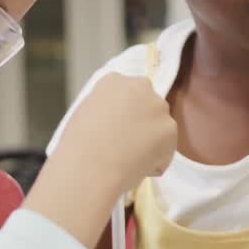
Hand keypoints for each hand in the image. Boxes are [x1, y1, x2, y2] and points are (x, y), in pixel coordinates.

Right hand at [26, 73, 174, 247]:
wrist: (89, 167)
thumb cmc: (77, 145)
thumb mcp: (85, 114)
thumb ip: (107, 109)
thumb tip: (117, 121)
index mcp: (114, 81)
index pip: (129, 92)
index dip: (124, 113)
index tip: (117, 128)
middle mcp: (140, 87)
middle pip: (148, 105)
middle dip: (142, 123)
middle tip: (126, 144)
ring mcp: (158, 107)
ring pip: (160, 127)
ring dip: (151, 142)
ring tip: (128, 159)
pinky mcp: (171, 130)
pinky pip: (166, 149)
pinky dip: (156, 161)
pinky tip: (136, 167)